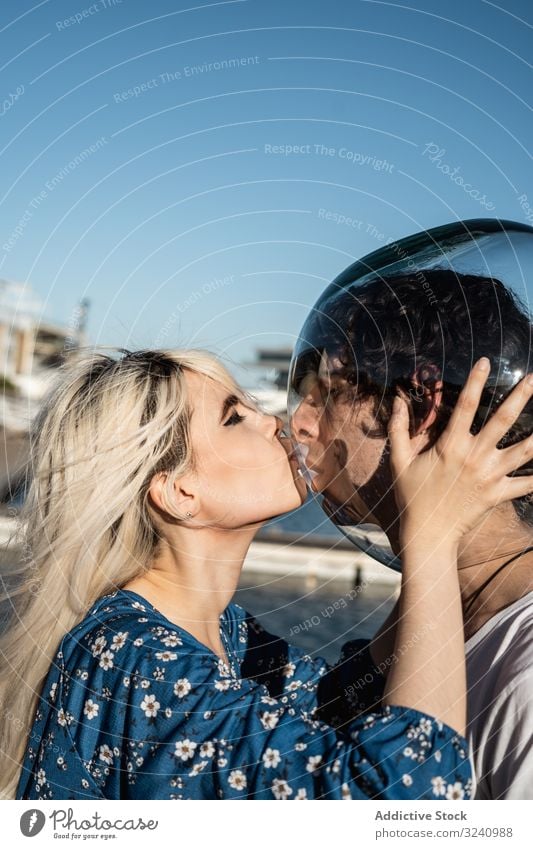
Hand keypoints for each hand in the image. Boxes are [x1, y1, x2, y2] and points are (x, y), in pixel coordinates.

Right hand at [388, 356, 532, 544]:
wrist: (429, 533)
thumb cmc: (411, 496)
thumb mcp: (399, 461)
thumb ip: (399, 430)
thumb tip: (397, 401)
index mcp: (450, 446)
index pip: (465, 406)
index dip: (475, 382)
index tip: (485, 361)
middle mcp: (474, 457)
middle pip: (503, 420)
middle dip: (522, 396)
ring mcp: (490, 476)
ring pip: (524, 450)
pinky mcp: (499, 494)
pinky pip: (526, 484)